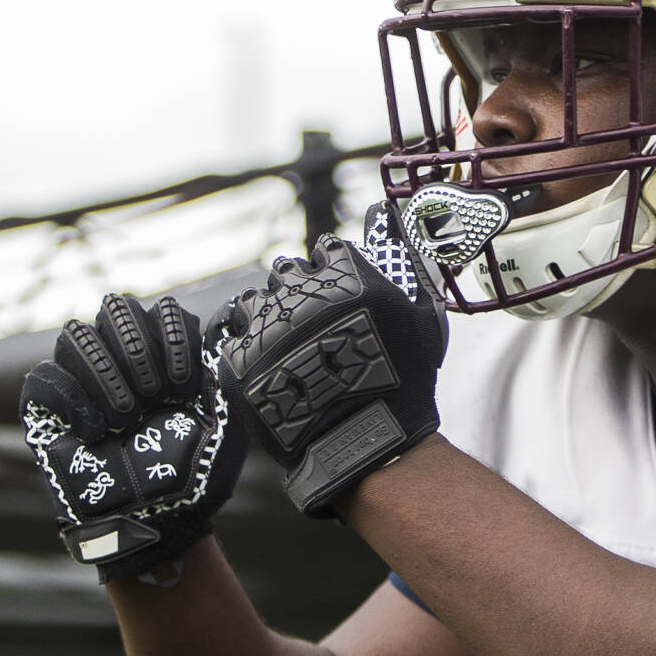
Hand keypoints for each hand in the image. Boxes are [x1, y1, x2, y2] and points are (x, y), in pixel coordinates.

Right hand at [20, 293, 247, 581]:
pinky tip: (97, 432)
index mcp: (169, 358)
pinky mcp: (48, 410)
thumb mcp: (224, 424)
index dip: (173, 338)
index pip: (165, 311)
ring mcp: (83, 382)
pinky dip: (74, 400)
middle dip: (137, 348)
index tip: (183, 387)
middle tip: (156, 396)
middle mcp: (124, 362)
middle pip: (116, 308)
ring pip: (76, 334)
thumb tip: (224, 325)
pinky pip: (46, 377)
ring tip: (128, 419)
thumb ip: (222, 375)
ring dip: (106, 374)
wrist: (158, 522)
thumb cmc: (196, 476)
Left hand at [212, 203, 447, 517]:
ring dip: (266, 315)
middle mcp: (300, 290)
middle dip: (298, 289)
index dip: (334, 270)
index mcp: (344, 274)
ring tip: (284, 343)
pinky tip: (269, 370)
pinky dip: (247, 351)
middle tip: (314, 321)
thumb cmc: (403, 381)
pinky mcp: (239, 360)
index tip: (340, 290)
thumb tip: (388, 216)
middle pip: (286, 271)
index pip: (328, 249)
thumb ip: (408, 263)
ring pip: (252, 300)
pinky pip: (233, 340)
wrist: (365, 439)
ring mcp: (266, 325)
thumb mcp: (423, 317)